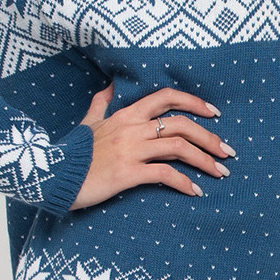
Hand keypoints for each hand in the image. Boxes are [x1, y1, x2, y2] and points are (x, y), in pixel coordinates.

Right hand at [70, 84, 233, 210]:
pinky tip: (195, 192)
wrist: (52, 174)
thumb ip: (101, 104)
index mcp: (126, 114)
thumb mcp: (88, 122)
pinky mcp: (128, 173)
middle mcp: (132, 128)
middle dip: (209, 137)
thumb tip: (111, 86)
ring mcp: (131, 150)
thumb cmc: (71, 151)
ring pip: (179, 148)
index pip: (167, 98)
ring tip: (220, 173)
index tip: (213, 113)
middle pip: (182, 124)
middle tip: (227, 152)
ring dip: (205, 160)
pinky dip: (184, 183)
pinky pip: (165, 175)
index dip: (193, 102)